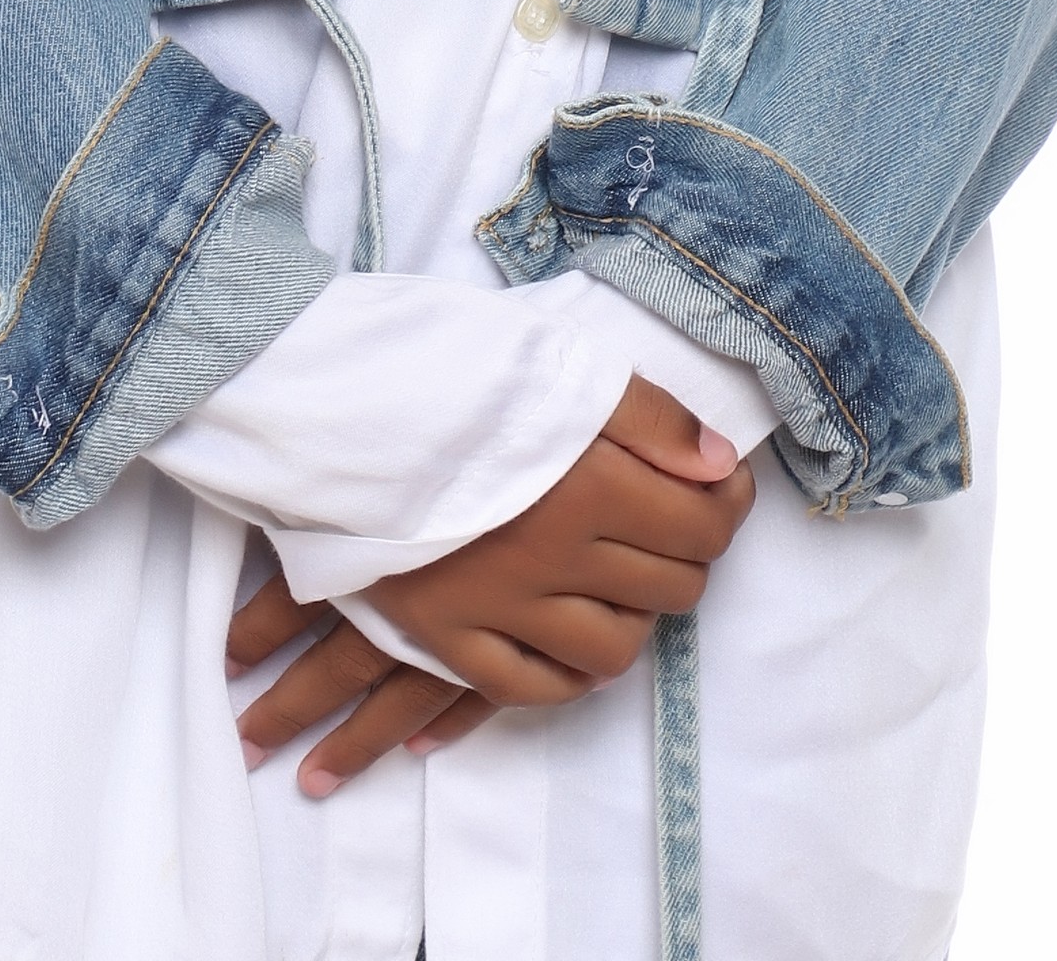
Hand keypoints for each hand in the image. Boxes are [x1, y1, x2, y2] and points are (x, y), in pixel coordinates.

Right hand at [228, 375, 754, 796]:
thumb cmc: (445, 373)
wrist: (330, 405)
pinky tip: (568, 643)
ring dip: (631, 617)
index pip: (704, 525)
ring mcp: (500, 606)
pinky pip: (530, 688)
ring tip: (618, 581)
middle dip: (685, 554)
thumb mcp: (557, 368)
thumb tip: (721, 466)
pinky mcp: (447, 634)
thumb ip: (649, 417)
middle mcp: (555, 558)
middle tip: (666, 522)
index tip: (716, 483)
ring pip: (612, 649)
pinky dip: (564, 676)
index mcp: (588, 485)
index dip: (727, 505)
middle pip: (670, 588)